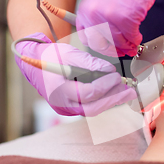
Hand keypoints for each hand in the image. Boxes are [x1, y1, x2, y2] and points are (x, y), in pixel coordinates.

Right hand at [14, 33, 136, 116]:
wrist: (34, 64)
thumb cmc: (50, 57)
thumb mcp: (68, 53)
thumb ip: (88, 62)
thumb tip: (109, 70)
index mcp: (58, 90)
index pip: (86, 93)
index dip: (104, 86)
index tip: (116, 76)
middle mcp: (62, 104)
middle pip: (92, 108)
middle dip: (113, 100)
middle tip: (130, 92)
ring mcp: (65, 108)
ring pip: (92, 109)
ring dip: (111, 101)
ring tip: (127, 92)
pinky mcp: (70, 108)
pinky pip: (89, 107)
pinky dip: (103, 101)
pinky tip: (115, 94)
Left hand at [76, 0, 163, 56]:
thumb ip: (99, 17)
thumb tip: (106, 37)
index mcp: (85, 10)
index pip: (86, 38)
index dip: (98, 45)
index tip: (107, 47)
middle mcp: (94, 15)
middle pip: (100, 44)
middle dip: (112, 50)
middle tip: (121, 50)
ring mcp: (109, 18)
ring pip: (117, 43)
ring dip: (127, 46)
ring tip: (132, 42)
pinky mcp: (126, 20)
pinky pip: (131, 37)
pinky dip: (136, 39)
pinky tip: (138, 36)